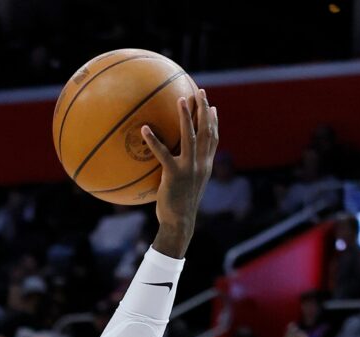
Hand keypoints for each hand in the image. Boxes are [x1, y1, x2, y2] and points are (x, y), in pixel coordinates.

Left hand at [142, 90, 218, 255]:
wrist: (179, 222)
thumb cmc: (178, 205)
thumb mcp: (186, 186)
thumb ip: (185, 170)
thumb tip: (174, 161)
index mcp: (205, 165)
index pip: (213, 138)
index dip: (214, 121)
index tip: (212, 106)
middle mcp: (201, 163)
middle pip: (206, 131)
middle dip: (203, 109)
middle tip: (199, 92)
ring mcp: (190, 168)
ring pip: (190, 137)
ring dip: (186, 117)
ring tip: (180, 100)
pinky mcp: (174, 175)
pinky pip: (163, 154)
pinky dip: (154, 140)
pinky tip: (145, 129)